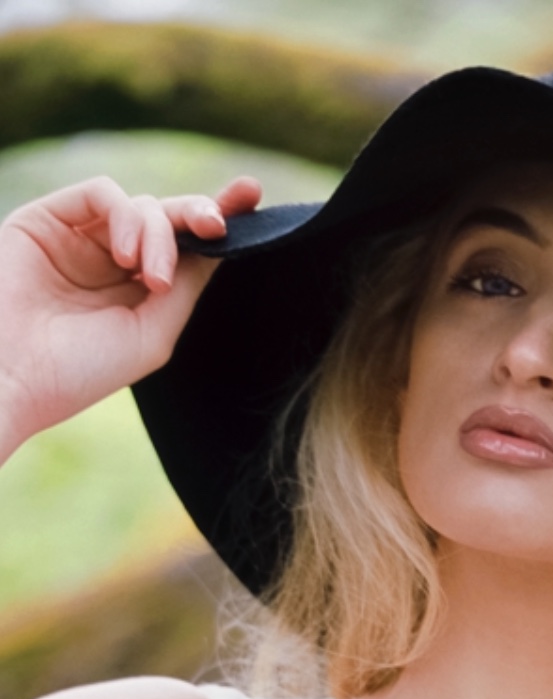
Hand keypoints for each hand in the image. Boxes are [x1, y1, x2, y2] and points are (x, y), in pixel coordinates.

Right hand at [0, 173, 261, 458]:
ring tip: (150, 277)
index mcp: (138, 293)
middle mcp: (111, 261)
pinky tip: (126, 256)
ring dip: (158, 234)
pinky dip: (125, 217)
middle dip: (199, 214)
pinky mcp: (48, 218)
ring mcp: (80, 237)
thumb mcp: (152, 333)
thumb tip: (216, 245)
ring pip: (140, 206)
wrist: (13, 376)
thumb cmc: (79, 370)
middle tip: (217, 226)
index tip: (252, 195)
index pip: (186, 247)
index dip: (219, 218)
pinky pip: (102, 193)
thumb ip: (184, 288)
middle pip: (169, 219)